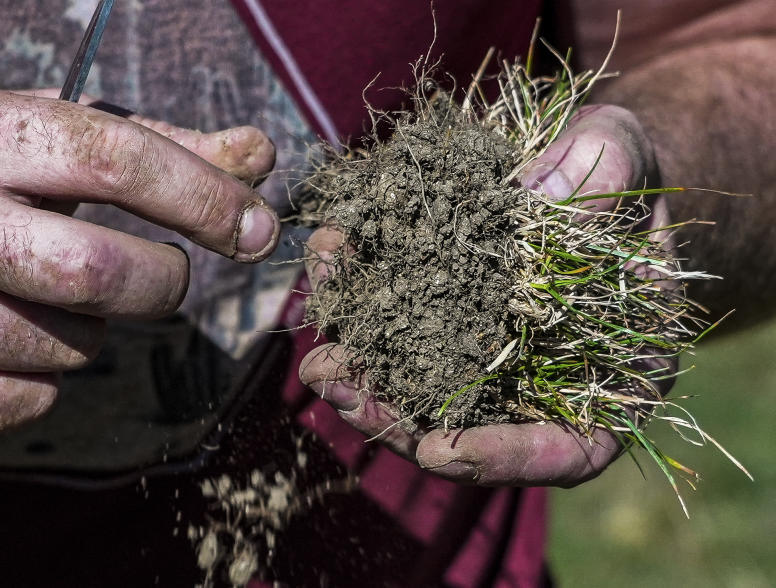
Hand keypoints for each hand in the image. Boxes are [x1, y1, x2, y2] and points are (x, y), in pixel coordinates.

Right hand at [0, 82, 277, 449]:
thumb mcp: (26, 134)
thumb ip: (148, 147)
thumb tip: (257, 157)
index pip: (118, 160)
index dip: (206, 197)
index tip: (257, 226)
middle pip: (105, 275)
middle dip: (164, 282)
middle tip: (162, 275)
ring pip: (73, 348)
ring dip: (87, 328)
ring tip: (33, 294)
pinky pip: (32, 400)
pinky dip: (41, 376)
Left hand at [299, 105, 667, 486]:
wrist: (582, 167)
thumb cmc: (619, 173)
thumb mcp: (624, 157)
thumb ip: (606, 176)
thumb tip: (540, 194)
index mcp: (613, 371)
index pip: (571, 448)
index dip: (509, 458)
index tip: (441, 451)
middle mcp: (545, 377)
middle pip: (477, 429)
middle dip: (403, 421)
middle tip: (345, 394)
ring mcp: (490, 352)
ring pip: (428, 391)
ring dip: (369, 380)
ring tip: (320, 363)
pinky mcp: (446, 315)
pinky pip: (402, 327)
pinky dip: (364, 310)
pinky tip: (331, 276)